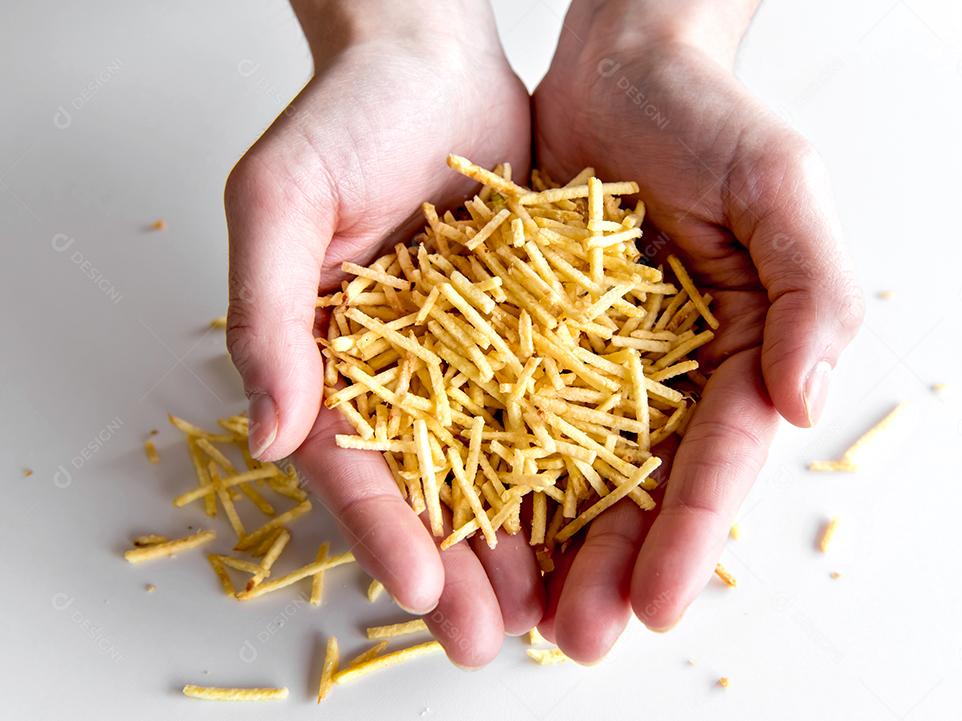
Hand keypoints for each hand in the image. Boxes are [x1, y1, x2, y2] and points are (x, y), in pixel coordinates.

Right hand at [224, 0, 540, 666]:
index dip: (380, 526)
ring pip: (494, 464)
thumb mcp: (280, 201)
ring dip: (519, 539)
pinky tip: (602, 515)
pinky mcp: (531, 333)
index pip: (349, 461)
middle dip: (455, 565)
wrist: (432, 62)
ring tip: (551, 606)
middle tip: (486, 636)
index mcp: (328, 359)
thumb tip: (265, 433)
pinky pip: (552, 406)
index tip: (418, 587)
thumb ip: (267, 313)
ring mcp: (468, 360)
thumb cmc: (343, 119)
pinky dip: (571, 465)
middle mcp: (400, 374)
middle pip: (425, 485)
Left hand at [532, 0, 862, 660]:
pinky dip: (491, 468)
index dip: (687, 533)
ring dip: (547, 544)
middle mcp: (669, 373)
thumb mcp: (781, 186)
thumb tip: (809, 404)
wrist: (622, 63)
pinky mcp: (533, 339)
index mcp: (740, 351)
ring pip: (571, 468)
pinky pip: (510, 411)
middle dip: (612, 563)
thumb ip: (812, 291)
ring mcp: (597, 362)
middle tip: (578, 638)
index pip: (717, 458)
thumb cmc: (712, 115)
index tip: (653, 602)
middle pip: (641, 484)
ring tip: (517, 615)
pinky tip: (468, 525)